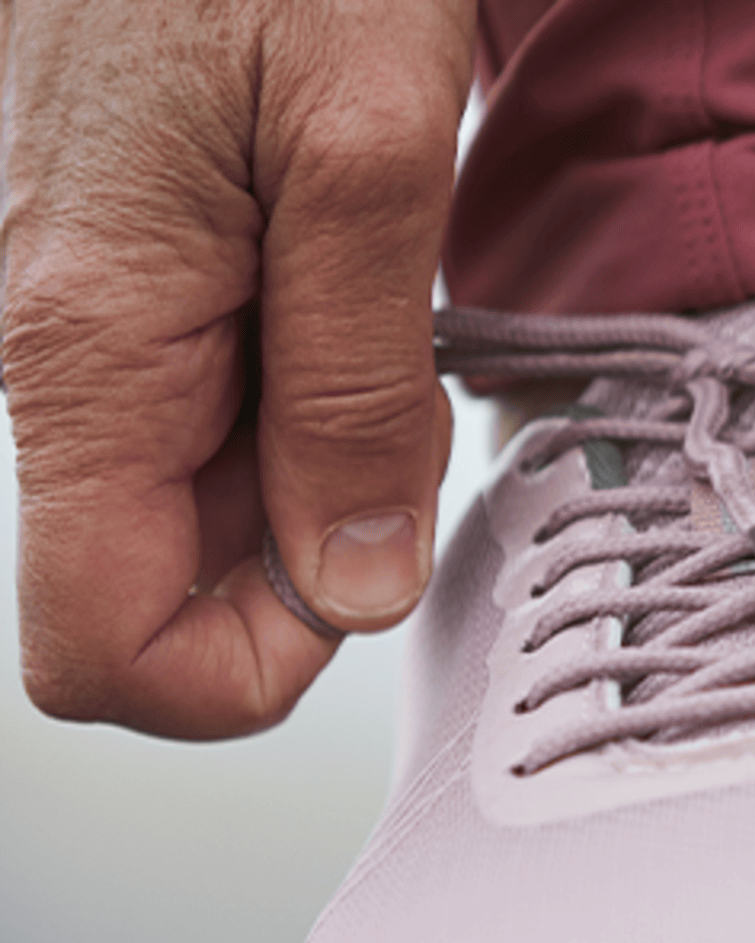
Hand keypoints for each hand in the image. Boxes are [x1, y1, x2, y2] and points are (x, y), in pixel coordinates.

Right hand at [4, 0, 474, 737]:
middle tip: (400, 399)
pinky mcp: (122, 292)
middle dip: (311, 548)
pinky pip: (205, 413)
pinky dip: (300, 398)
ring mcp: (80, 327)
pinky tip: (349, 295)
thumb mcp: (370, 160)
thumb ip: (354, 394)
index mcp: (85, 351)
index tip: (362, 567)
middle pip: (162, 585)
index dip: (248, 665)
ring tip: (380, 319)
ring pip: (193, 503)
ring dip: (317, 463)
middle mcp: (50, 358)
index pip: (99, 652)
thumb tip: (347, 588)